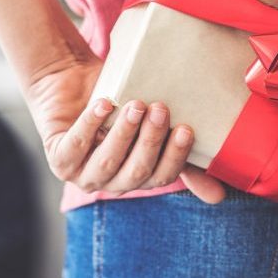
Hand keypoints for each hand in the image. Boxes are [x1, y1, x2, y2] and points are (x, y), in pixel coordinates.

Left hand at [25, 52, 225, 202]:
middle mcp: (109, 183)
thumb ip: (181, 157)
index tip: (186, 128)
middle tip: (160, 108)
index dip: (174, 156)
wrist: (72, 80)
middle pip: (135, 172)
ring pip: (107, 163)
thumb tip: (218, 198)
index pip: (160, 177)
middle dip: (149, 142)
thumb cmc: (117, 102)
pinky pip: (75, 147)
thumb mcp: (152, 127)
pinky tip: (104, 105)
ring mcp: (81, 175)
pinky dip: (90, 125)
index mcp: (135, 179)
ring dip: (123, 134)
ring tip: (135, 104)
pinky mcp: (58, 159)